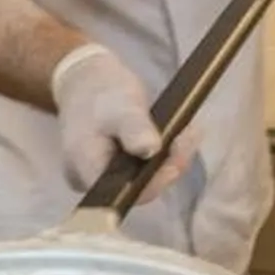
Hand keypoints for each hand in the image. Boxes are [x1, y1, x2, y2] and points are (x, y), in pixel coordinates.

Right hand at [49, 44, 196, 194]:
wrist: (87, 82)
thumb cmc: (100, 93)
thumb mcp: (120, 105)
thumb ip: (133, 128)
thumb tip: (150, 150)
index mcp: (85, 171)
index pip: (123, 192)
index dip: (154, 183)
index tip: (176, 162)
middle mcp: (92, 182)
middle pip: (138, 188)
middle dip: (168, 165)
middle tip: (188, 137)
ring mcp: (106, 177)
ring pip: (146, 179)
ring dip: (171, 158)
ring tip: (190, 132)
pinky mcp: (119, 169)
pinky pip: (146, 169)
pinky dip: (166, 153)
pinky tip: (182, 135)